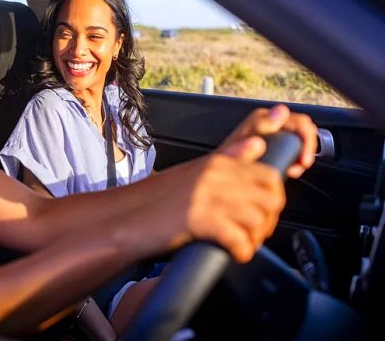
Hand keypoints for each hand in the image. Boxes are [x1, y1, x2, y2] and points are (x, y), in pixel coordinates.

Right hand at [146, 141, 285, 262]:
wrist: (125, 218)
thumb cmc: (155, 201)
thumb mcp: (194, 172)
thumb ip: (227, 160)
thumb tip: (257, 144)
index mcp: (216, 162)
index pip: (268, 174)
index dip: (272, 198)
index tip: (262, 212)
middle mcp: (216, 175)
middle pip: (270, 197)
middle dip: (269, 219)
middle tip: (253, 232)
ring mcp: (209, 197)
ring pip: (259, 219)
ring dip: (255, 238)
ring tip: (241, 244)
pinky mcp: (202, 220)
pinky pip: (240, 240)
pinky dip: (241, 252)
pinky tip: (231, 253)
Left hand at [218, 104, 317, 178]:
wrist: (220, 172)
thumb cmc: (228, 157)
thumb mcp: (246, 141)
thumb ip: (261, 125)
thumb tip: (280, 111)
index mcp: (265, 118)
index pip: (300, 122)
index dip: (307, 139)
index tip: (303, 159)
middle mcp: (270, 123)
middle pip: (302, 132)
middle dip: (305, 149)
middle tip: (299, 165)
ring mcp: (271, 135)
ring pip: (299, 142)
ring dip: (300, 156)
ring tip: (292, 170)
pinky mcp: (272, 147)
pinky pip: (292, 151)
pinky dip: (294, 161)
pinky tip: (289, 170)